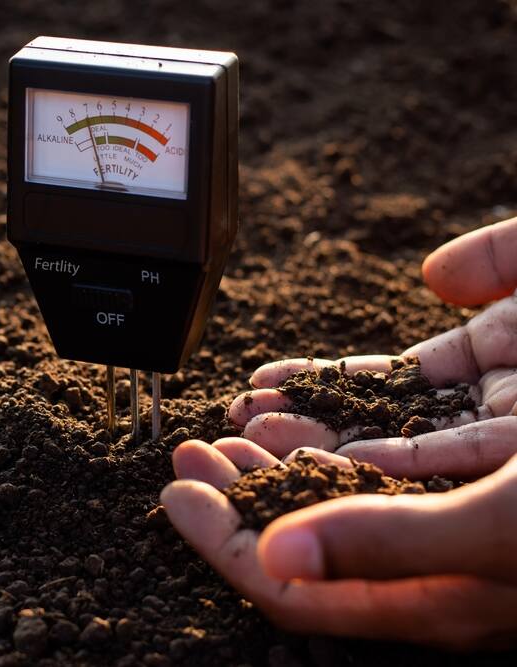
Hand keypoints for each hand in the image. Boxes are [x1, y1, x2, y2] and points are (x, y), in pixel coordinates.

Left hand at [161, 437, 516, 647]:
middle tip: (190, 454)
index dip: (222, 544)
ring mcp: (442, 545)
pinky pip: (374, 493)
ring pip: (332, 518)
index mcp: (421, 599)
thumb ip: (390, 543)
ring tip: (231, 440)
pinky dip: (330, 460)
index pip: (288, 588)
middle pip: (299, 549)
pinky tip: (312, 441)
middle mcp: (421, 580)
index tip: (175, 495)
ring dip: (273, 475)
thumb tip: (276, 555)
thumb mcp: (497, 530)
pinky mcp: (462, 509)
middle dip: (233, 500)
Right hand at [228, 216, 516, 477]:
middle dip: (311, 419)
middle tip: (242, 421)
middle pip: (388, 416)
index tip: (264, 381)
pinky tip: (344, 455)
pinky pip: (462, 459)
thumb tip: (432, 275)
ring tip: (262, 439)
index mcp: (509, 353)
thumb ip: (497, 253)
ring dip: (335, 445)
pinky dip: (401, 458)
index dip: (326, 378)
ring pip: (410, 443)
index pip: (397, 374)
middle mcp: (506, 401)